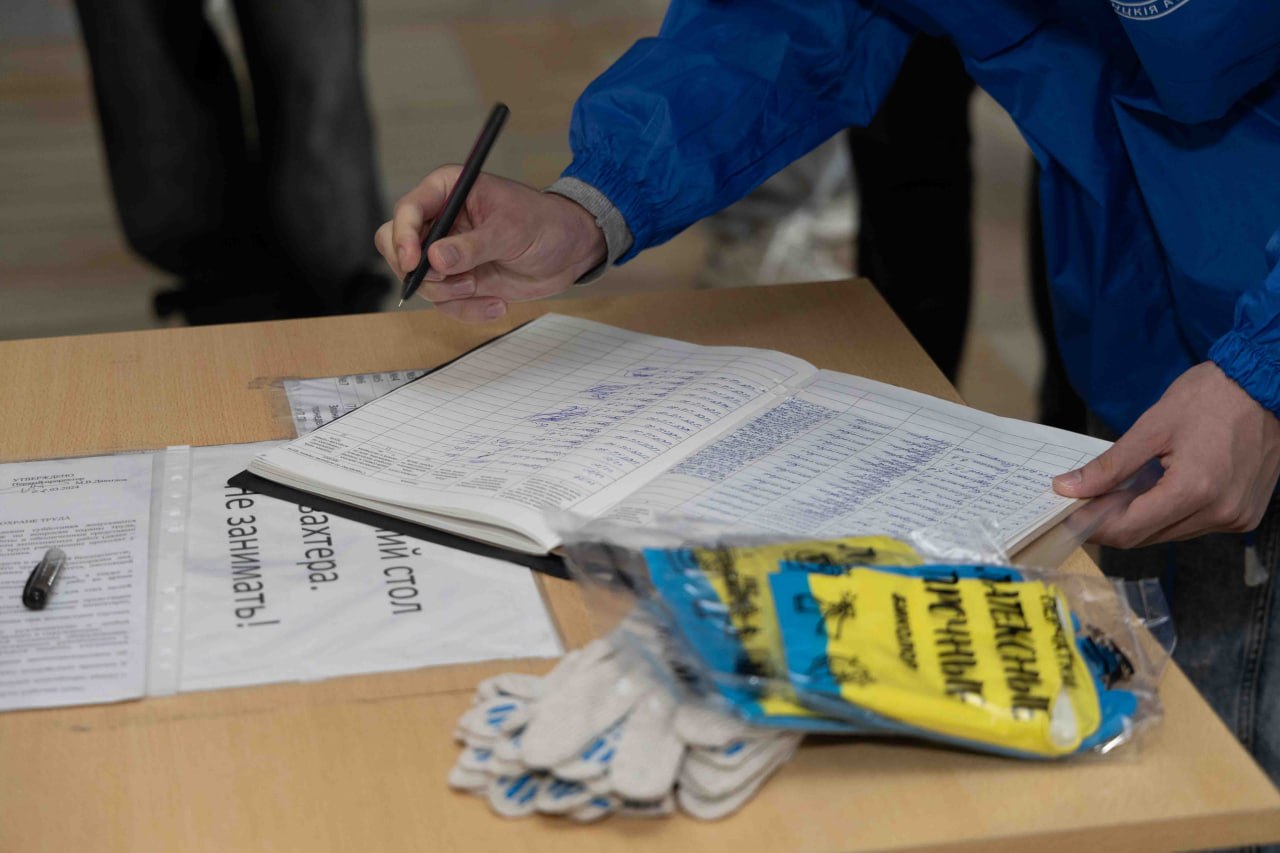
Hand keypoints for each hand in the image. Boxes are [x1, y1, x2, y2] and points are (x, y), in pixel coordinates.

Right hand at [374, 167, 606, 321]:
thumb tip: (435, 259)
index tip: (413, 262)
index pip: (406, 210)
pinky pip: (444, 302)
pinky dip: (466, 310)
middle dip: (419, 271)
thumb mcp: (511, 230)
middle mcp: (440, 221)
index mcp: (447, 190)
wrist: (569, 252)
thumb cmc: (544, 224)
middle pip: (396, 246)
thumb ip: (472, 246)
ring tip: (483, 289)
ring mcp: (446, 253)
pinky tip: (496, 305)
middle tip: (451, 280)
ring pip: (419, 281)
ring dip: (449, 294)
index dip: (403, 237)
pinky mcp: (458, 280)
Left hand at [1052, 362, 1279, 546]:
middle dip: (1111, 521)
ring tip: (1120, 491)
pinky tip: (1155, 489)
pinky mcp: (1244, 514)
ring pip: (1168, 534)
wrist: (1264, 384)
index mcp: (1195, 490)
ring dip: (1139, 518)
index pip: (1128, 530)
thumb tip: (1068, 487)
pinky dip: (1167, 513)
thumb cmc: (1211, 397)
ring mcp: (1235, 517)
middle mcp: (1219, 512)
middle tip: (1086, 499)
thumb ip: (1109, 466)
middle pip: (1147, 537)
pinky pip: (1192, 525)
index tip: (1067, 514)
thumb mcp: (1151, 427)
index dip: (1092, 525)